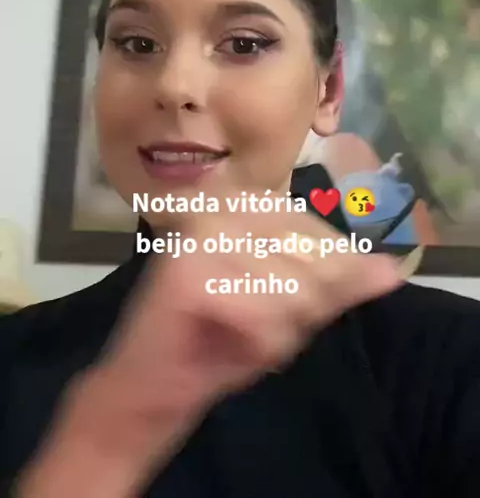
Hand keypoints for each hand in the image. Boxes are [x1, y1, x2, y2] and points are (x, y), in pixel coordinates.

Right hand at [97, 189, 403, 417]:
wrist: (156, 386)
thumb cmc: (223, 340)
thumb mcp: (292, 309)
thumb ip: (339, 284)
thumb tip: (393, 270)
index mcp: (250, 203)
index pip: (319, 233)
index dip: (328, 277)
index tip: (298, 310)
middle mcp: (225, 204)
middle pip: (310, 260)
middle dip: (297, 308)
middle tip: (256, 326)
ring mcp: (203, 229)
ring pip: (289, 289)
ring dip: (274, 330)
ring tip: (240, 333)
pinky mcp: (185, 267)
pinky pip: (259, 312)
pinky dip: (255, 342)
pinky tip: (229, 342)